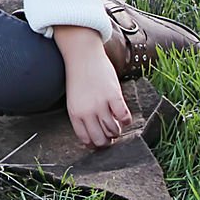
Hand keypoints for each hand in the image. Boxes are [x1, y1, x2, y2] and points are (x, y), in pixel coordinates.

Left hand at [54, 25, 132, 147]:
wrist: (82, 56)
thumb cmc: (78, 78)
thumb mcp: (73, 99)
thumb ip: (82, 116)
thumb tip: (95, 135)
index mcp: (74, 113)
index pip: (86, 139)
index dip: (95, 143)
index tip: (100, 140)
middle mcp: (87, 112)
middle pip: (101, 139)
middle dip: (108, 139)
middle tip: (110, 132)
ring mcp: (100, 104)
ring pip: (114, 131)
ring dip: (117, 130)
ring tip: (116, 121)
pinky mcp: (113, 96)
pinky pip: (124, 118)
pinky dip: (126, 120)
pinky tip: (122, 113)